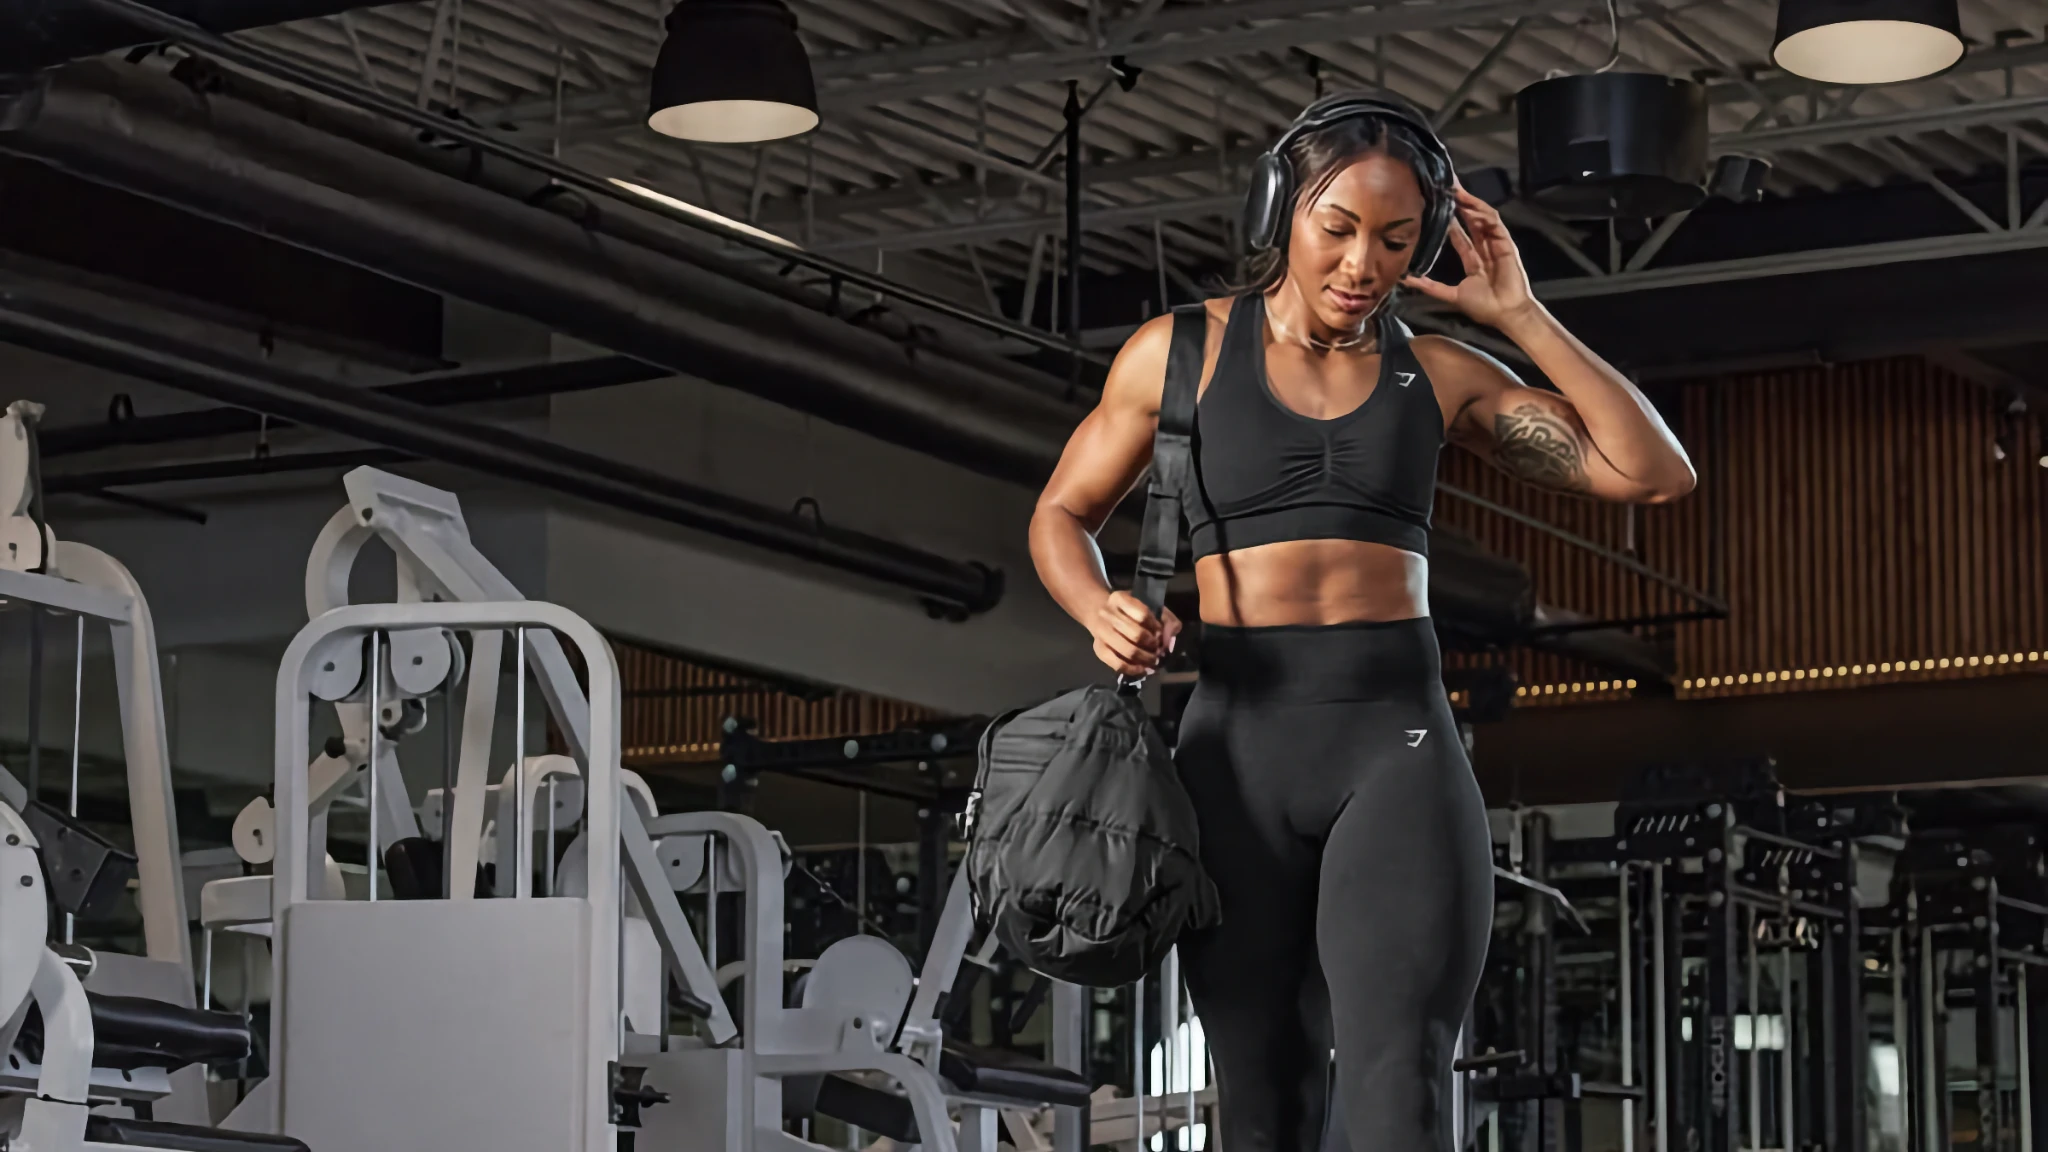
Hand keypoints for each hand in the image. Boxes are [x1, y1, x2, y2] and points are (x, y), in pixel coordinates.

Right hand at [1088, 590, 1181, 677]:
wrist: (1099, 614)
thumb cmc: (1128, 611)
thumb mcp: (1148, 606)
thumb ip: (1166, 619)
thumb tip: (1169, 640)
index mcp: (1119, 598)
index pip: (1143, 615)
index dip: (1156, 627)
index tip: (1159, 632)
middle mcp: (1106, 614)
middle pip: (1136, 634)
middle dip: (1152, 645)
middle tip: (1158, 649)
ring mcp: (1101, 632)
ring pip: (1128, 651)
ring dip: (1145, 658)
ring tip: (1154, 660)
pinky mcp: (1098, 649)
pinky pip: (1117, 664)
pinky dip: (1133, 669)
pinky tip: (1142, 669)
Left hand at [1402, 187, 1540, 331]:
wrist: (1505, 314)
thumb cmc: (1484, 307)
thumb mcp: (1451, 294)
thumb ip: (1429, 286)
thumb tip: (1406, 279)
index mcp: (1473, 259)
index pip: (1459, 233)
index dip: (1449, 219)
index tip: (1436, 206)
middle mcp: (1485, 248)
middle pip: (1471, 219)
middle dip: (1459, 202)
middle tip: (1445, 186)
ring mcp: (1496, 244)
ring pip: (1482, 217)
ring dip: (1469, 203)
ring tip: (1455, 190)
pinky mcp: (1506, 243)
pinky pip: (1494, 223)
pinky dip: (1482, 214)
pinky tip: (1469, 207)